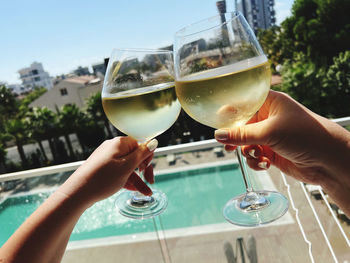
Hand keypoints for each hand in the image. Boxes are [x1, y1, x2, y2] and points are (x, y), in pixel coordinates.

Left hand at [58, 136, 157, 205]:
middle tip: (150, 182)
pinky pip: (119, 171)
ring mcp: (107, 157)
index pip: (140, 145)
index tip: (146, 171)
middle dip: (144, 170)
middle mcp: (113, 147)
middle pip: (135, 156)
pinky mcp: (103, 167)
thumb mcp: (127, 167)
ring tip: (144, 192)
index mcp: (120, 143)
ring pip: (128, 166)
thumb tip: (154, 142)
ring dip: (137, 178)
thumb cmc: (103, 179)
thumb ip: (142, 154)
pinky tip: (132, 189)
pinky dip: (127, 179)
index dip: (147, 158)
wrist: (78, 192)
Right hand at [214, 90, 349, 187]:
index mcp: (270, 103)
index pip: (244, 103)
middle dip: (237, 138)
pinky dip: (256, 161)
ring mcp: (270, 136)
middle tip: (229, 146)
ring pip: (246, 143)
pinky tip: (266, 163)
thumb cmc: (305, 135)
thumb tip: (218, 135)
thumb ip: (241, 135)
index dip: (230, 112)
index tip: (218, 121)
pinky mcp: (272, 152)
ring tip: (258, 155)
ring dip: (248, 152)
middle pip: (242, 126)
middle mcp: (269, 118)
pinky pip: (254, 156)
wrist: (329, 160)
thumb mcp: (269, 132)